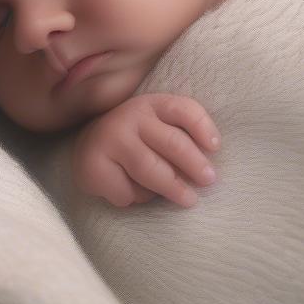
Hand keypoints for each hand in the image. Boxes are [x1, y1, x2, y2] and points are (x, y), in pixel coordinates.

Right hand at [71, 93, 220, 208]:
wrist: (88, 147)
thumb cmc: (136, 140)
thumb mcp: (158, 127)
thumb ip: (181, 137)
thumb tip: (205, 170)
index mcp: (151, 104)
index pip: (182, 109)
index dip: (203, 127)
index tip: (216, 147)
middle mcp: (129, 116)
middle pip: (172, 143)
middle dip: (195, 164)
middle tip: (208, 181)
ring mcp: (109, 140)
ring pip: (150, 169)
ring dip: (172, 188)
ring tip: (188, 199)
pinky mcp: (94, 166)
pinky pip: (126, 190)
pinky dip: (137, 198)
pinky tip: (135, 195)